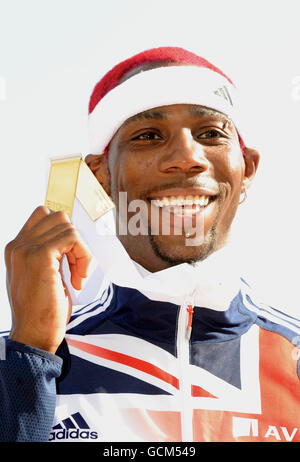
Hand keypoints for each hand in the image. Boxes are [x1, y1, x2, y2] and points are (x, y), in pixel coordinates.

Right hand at [5, 206, 90, 353]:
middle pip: (57, 217)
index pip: (43, 215)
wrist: (34, 336)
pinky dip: (83, 256)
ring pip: (67, 226)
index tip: (69, 259)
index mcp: (17, 249)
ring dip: (80, 251)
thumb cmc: (42, 311)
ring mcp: (27, 249)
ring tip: (76, 276)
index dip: (64, 233)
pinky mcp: (41, 256)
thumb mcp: (42, 275)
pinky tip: (79, 279)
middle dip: (74, 241)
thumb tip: (69, 237)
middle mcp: (18, 246)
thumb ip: (48, 253)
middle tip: (75, 269)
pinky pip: (73, 237)